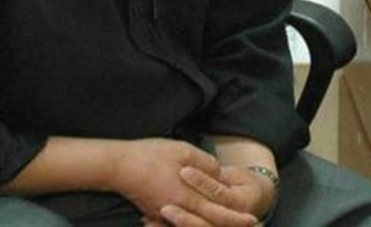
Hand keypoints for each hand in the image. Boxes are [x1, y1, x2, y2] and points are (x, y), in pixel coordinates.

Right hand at [111, 138, 254, 225]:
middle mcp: (177, 210)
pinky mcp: (154, 213)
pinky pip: (174, 224)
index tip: (252, 219)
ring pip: (192, 226)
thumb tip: (219, 173)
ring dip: (209, 225)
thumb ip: (205, 164)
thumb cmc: (151, 155)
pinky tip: (197, 221)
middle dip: (228, 225)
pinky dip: (188, 224)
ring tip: (223, 224)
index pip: (218, 212)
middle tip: (248, 226)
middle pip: (207, 224)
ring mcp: (164, 214)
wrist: (118, 166)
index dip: (236, 218)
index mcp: (187, 196)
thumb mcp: (183, 151)